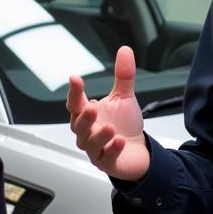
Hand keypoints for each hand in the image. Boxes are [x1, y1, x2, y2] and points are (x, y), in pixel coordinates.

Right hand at [66, 46, 149, 182]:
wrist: (138, 150)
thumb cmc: (125, 125)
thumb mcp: (124, 97)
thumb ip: (123, 75)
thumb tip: (125, 50)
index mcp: (87, 114)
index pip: (75, 103)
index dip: (74, 92)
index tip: (75, 79)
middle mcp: (88, 132)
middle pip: (78, 126)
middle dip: (84, 117)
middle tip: (91, 107)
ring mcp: (96, 149)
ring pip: (89, 144)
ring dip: (98, 135)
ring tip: (110, 127)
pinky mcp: (108, 163)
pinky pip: (106, 158)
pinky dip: (112, 150)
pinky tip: (119, 141)